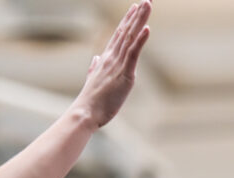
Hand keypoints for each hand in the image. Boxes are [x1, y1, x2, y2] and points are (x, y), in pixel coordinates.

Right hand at [72, 0, 151, 127]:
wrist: (86, 112)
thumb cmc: (91, 101)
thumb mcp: (94, 80)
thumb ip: (95, 68)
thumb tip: (95, 59)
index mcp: (107, 59)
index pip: (119, 35)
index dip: (128, 20)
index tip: (135, 7)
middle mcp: (112, 57)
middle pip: (127, 31)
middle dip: (137, 15)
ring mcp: (117, 64)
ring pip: (131, 37)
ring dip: (140, 20)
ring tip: (147, 5)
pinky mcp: (124, 74)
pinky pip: (133, 54)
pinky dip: (140, 40)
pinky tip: (147, 28)